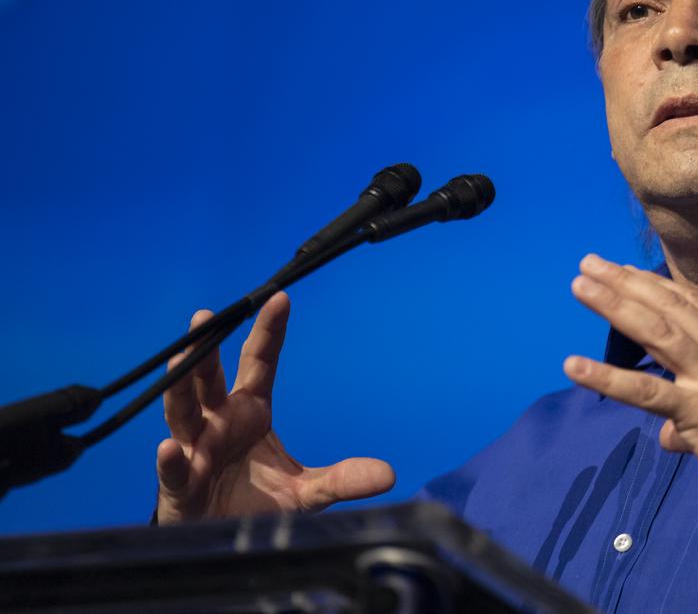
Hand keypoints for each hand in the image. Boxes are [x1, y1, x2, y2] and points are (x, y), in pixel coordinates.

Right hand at [155, 292, 394, 523]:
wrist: (223, 541)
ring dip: (180, 386)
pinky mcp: (179, 486)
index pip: (259, 363)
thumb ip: (342, 479)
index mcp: (251, 411)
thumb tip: (388, 474)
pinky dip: (170, 459)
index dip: (268, 333)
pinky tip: (169, 447)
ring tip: (180, 357)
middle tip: (206, 317)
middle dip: (207, 350)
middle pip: (210, 379)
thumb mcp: (307, 492)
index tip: (280, 298)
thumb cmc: (258, 504)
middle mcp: (219, 422)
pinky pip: (173, 470)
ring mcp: (195, 450)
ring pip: (182, 412)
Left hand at [564, 255, 697, 504]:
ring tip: (580, 287)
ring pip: (657, 332)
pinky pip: (646, 391)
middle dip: (627, 282)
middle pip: (669, 307)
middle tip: (591, 263)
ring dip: (615, 305)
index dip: (656, 285)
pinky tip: (574, 366)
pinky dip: (607, 377)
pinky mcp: (697, 412)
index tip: (625, 270)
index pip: (693, 304)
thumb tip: (670, 434)